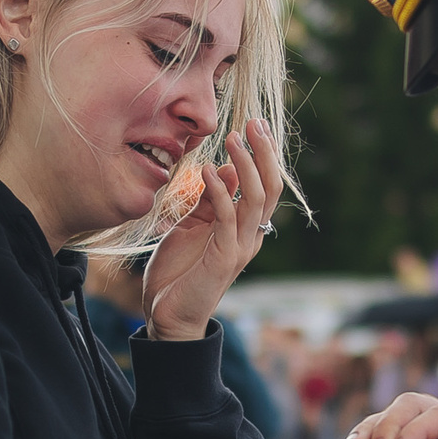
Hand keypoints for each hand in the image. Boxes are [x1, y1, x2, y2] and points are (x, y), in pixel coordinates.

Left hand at [141, 120, 281, 341]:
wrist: (166, 316)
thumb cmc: (178, 273)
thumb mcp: (192, 226)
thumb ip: (211, 200)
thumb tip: (229, 168)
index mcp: (245, 229)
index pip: (265, 186)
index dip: (264, 155)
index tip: (255, 126)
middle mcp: (250, 237)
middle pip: (270, 188)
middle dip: (264, 153)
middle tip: (253, 122)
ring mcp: (240, 248)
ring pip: (256, 199)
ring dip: (246, 165)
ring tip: (232, 138)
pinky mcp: (223, 259)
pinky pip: (227, 218)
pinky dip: (220, 192)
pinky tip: (208, 170)